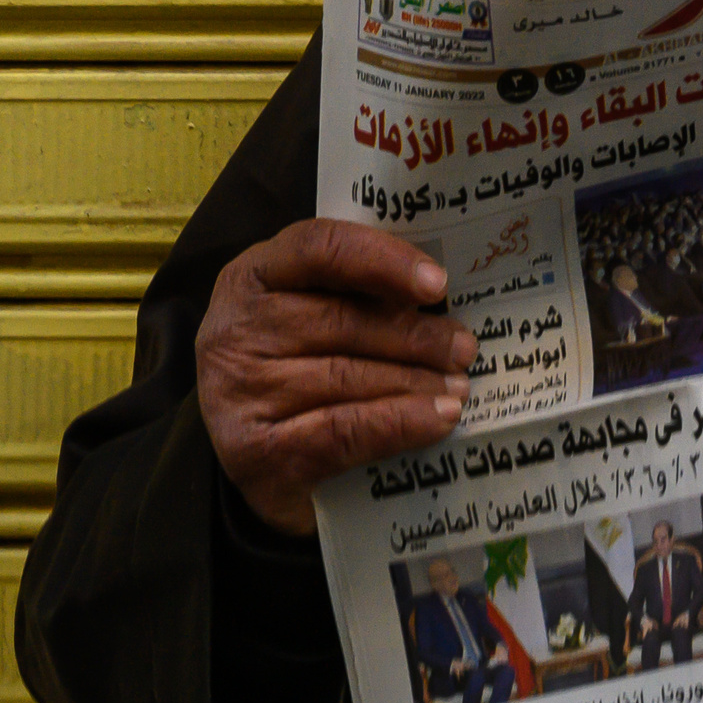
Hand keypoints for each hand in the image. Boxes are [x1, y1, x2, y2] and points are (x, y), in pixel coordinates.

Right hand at [196, 218, 478, 534]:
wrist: (243, 453)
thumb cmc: (290, 364)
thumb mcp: (308, 312)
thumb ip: (357, 295)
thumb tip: (441, 300)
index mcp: (256, 276)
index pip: (318, 249)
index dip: (383, 260)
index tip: (437, 283)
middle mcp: (239, 328)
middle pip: (342, 320)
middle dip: (415, 335)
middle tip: (464, 348)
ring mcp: (241, 391)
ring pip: (347, 376)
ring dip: (415, 383)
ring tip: (458, 388)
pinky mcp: (255, 451)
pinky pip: (341, 430)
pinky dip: (398, 423)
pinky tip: (437, 420)